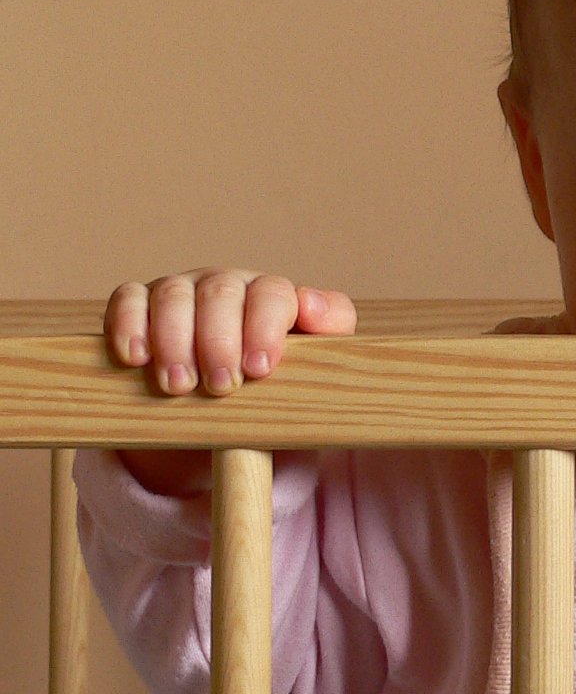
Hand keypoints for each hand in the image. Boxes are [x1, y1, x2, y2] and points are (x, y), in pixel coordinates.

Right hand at [104, 269, 355, 495]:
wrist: (222, 407)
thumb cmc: (275, 383)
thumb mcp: (313, 363)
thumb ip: (330, 330)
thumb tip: (310, 306)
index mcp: (271, 296)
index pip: (272, 294)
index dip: (265, 328)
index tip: (260, 369)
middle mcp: (225, 286)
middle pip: (220, 294)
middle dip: (218, 341)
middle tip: (221, 386)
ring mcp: (180, 292)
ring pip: (173, 296)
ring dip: (174, 341)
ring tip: (178, 387)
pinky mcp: (138, 306)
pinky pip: (127, 300)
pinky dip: (129, 325)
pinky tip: (135, 358)